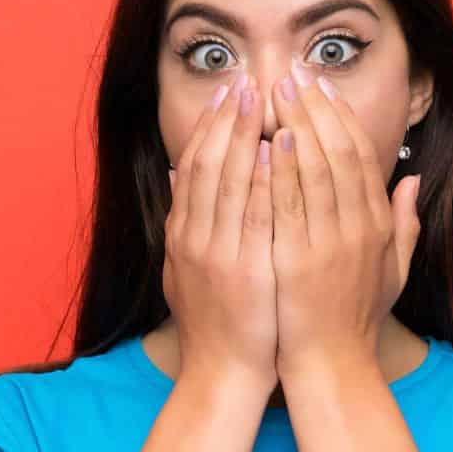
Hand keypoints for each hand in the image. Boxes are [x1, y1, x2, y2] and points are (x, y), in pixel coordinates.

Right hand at [164, 72, 279, 390]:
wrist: (222, 373)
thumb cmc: (216, 322)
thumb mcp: (185, 268)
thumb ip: (184, 220)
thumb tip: (177, 174)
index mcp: (183, 233)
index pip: (194, 166)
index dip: (210, 126)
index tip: (227, 92)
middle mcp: (194, 237)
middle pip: (208, 164)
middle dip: (227, 118)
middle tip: (245, 78)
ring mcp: (217, 252)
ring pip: (228, 180)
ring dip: (244, 135)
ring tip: (261, 96)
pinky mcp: (243, 270)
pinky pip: (254, 215)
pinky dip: (262, 179)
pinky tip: (275, 148)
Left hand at [268, 58, 423, 379]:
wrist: (332, 366)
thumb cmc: (353, 318)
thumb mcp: (391, 269)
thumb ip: (404, 223)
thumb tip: (412, 180)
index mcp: (377, 225)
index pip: (361, 156)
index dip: (340, 116)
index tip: (321, 86)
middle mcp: (359, 228)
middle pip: (340, 152)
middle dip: (316, 108)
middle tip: (293, 72)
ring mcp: (331, 244)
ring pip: (317, 171)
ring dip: (297, 126)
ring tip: (276, 90)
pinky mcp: (301, 261)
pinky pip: (291, 206)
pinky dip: (283, 171)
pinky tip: (272, 141)